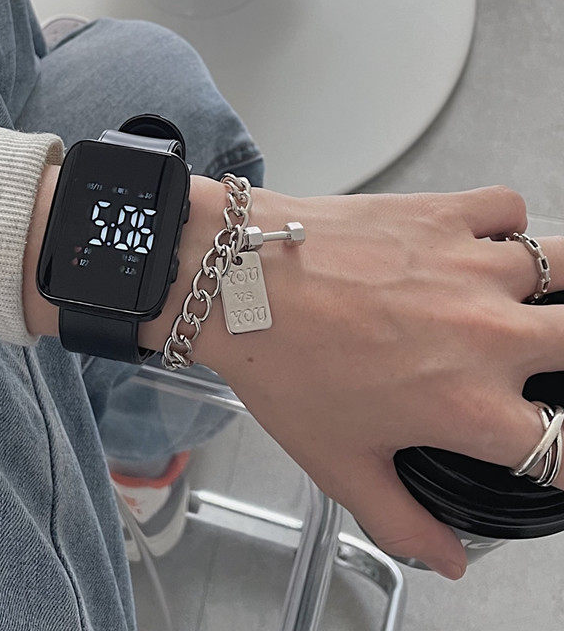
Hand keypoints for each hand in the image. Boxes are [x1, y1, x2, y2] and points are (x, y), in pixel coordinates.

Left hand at [142, 178, 563, 579]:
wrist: (236, 282)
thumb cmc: (280, 365)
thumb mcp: (336, 464)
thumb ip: (402, 521)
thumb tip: (448, 560)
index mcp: (470, 408)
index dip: (561, 454)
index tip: (544, 443)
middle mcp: (489, 336)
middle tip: (536, 359)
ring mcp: (471, 269)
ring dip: (554, 288)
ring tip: (523, 300)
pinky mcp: (443, 215)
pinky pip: (508, 207)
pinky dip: (505, 224)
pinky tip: (477, 245)